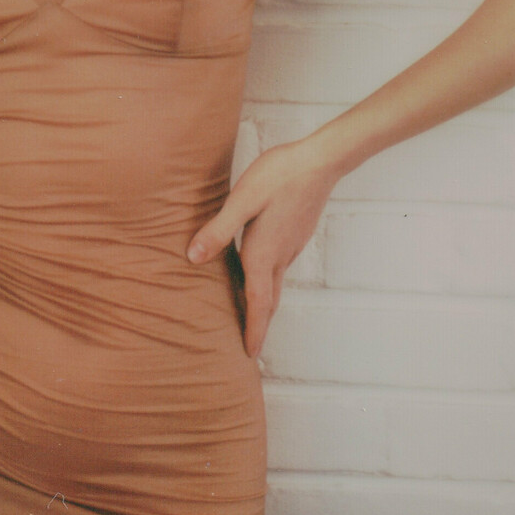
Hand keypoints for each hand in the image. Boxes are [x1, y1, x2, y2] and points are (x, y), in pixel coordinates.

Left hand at [187, 141, 338, 358]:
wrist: (321, 160)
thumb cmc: (279, 175)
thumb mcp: (242, 199)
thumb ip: (218, 229)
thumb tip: (193, 258)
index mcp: (264, 252)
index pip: (258, 303)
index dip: (253, 330)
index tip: (250, 354)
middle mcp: (279, 256)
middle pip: (270, 301)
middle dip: (260, 327)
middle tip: (252, 349)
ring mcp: (291, 246)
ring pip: (275, 286)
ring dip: (264, 307)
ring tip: (252, 320)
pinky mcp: (295, 235)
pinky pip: (279, 269)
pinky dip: (268, 285)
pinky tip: (258, 277)